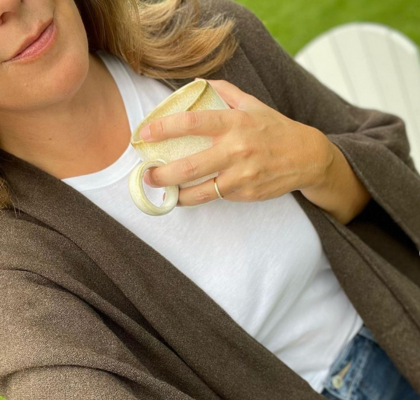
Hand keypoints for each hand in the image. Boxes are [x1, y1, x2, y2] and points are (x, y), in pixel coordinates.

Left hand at [139, 79, 333, 206]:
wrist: (306, 157)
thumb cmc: (275, 129)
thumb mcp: (253, 104)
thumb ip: (226, 92)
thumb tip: (200, 84)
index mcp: (235, 123)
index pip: (192, 123)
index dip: (163, 128)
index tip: (144, 134)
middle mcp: (236, 150)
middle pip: (189, 166)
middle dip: (161, 174)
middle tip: (147, 174)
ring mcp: (242, 175)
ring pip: (200, 191)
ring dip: (176, 195)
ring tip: (164, 192)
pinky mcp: (246, 194)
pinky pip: (217, 196)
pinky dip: (201, 196)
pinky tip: (191, 194)